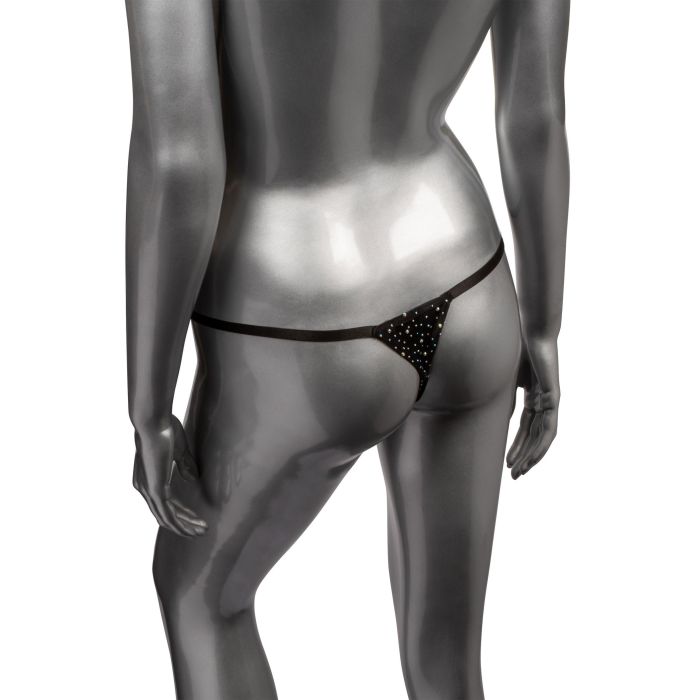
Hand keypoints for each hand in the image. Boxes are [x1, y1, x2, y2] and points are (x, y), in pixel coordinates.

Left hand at [132, 415, 207, 536]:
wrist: (153, 423)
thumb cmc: (164, 430)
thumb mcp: (178, 451)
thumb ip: (185, 465)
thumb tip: (192, 478)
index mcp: (147, 478)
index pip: (165, 502)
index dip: (182, 512)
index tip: (197, 517)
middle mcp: (144, 488)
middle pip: (165, 514)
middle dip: (185, 523)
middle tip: (202, 529)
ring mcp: (148, 490)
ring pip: (167, 517)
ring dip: (185, 526)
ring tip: (202, 531)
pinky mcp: (155, 490)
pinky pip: (167, 514)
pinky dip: (180, 523)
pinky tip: (192, 528)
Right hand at [507, 336, 560, 478]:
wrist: (533, 332)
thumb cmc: (519, 349)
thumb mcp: (506, 380)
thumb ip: (504, 398)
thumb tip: (494, 416)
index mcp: (533, 397)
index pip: (525, 428)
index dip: (516, 445)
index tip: (507, 462)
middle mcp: (543, 402)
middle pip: (533, 436)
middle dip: (524, 457)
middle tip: (514, 475)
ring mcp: (550, 401)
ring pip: (541, 437)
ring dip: (532, 456)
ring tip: (520, 472)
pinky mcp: (553, 398)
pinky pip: (549, 428)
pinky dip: (541, 445)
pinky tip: (533, 458)